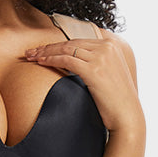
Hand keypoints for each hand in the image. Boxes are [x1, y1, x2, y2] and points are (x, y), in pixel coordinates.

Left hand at [25, 31, 143, 133]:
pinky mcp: (95, 70)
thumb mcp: (107, 74)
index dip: (57, 44)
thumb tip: (75, 62)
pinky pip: (67, 60)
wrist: (127, 115)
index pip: (78, 41)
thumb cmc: (115, 100)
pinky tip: (40, 62)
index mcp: (111, 45)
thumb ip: (95, 63)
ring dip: (45, 52)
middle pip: (70, 42)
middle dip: (47, 46)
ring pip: (66, 49)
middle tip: (30, 52)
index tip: (41, 49)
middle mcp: (107, 47)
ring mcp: (102, 57)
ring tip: (31, 57)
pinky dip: (51, 59)